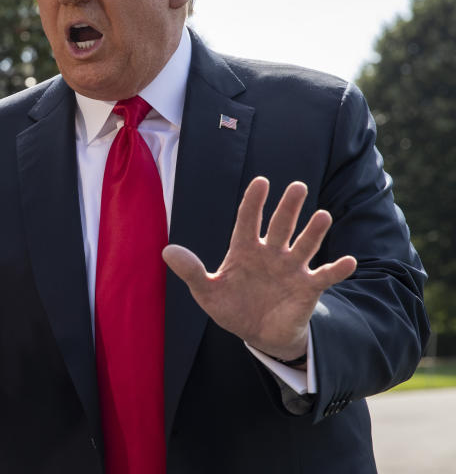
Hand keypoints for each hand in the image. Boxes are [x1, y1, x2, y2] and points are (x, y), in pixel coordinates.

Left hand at [162, 177, 356, 362]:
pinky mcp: (307, 288)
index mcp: (245, 249)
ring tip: (322, 216)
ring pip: (304, 245)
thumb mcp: (206, 292)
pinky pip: (324, 276)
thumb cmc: (232, 307)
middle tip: (297, 186)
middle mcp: (271, 253)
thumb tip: (167, 251)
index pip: (248, 220)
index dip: (254, 202)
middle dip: (288, 207)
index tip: (261, 182)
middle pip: (281, 225)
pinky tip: (349, 262)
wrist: (258, 334)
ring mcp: (291, 269)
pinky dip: (337, 270)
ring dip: (313, 231)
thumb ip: (191, 271)